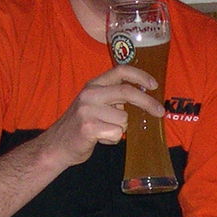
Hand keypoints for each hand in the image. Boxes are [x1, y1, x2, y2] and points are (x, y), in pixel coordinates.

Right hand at [36, 66, 165, 167]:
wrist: (57, 145)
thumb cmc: (81, 126)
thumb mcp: (94, 104)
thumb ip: (113, 98)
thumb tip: (145, 100)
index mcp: (93, 85)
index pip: (120, 70)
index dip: (140, 76)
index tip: (154, 85)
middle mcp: (90, 94)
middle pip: (127, 92)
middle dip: (147, 103)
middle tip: (159, 112)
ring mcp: (87, 110)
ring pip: (124, 118)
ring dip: (121, 129)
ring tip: (105, 131)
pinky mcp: (88, 127)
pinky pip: (116, 133)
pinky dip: (112, 139)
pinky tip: (100, 138)